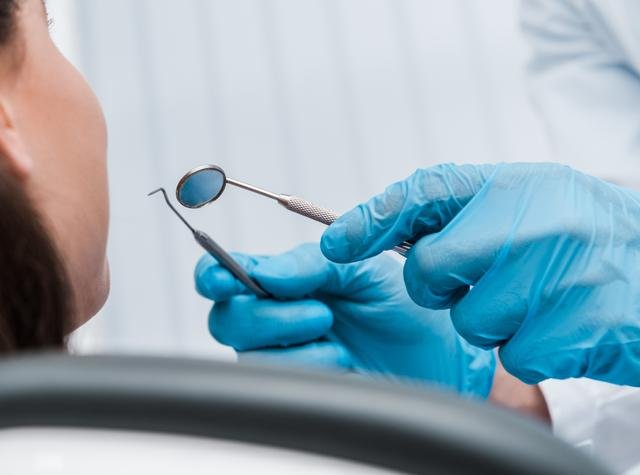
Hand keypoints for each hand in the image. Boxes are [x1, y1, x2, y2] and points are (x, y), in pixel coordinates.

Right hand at [194, 245, 494, 396]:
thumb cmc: (404, 309)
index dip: (212, 275)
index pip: (225, 276)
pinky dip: (311, 367)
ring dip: (293, 342)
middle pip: (227, 319)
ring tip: (336, 335)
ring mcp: (284, 359)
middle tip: (319, 311)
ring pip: (250, 355)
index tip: (219, 278)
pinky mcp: (300, 394)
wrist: (445, 356)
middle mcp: (274, 322)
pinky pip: (278, 385)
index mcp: (281, 282)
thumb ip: (308, 264)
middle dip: (266, 313)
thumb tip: (263, 272)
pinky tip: (342, 361)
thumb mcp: (360, 270)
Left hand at [320, 162, 639, 384]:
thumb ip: (469, 209)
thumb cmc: (594, 238)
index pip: (424, 191)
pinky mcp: (578, 328)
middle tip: (481, 282)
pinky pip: (516, 356)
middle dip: (441, 286)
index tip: (334, 244)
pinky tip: (567, 326)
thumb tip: (381, 228)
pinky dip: (534, 351)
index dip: (370, 218)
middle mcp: (534, 223)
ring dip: (496, 322)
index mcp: (517, 185)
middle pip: (430, 269)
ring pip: (471, 320)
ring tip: (543, 300)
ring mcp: (557, 276)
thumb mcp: (536, 199)